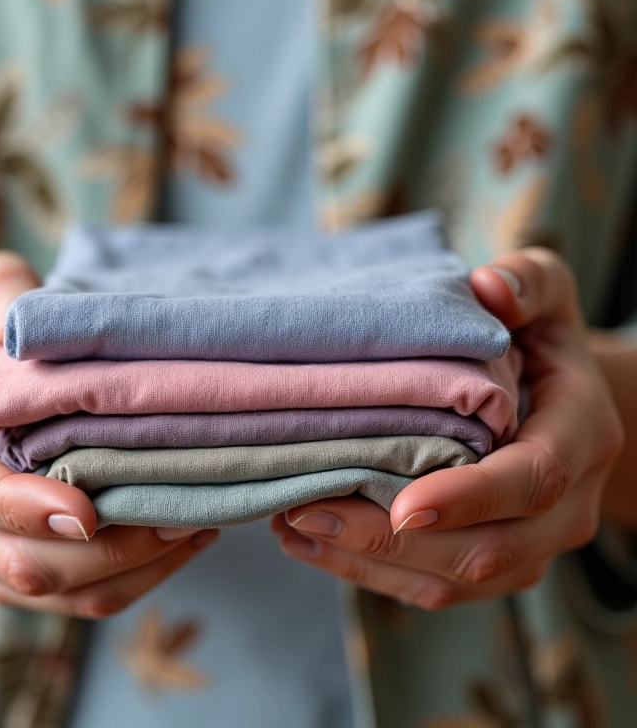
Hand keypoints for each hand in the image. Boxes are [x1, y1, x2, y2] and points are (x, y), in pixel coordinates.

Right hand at [0, 252, 217, 616]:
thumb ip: (5, 296)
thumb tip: (44, 318)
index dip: (22, 507)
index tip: (85, 511)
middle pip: (11, 559)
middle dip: (99, 551)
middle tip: (176, 515)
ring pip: (50, 592)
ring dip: (126, 571)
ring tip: (192, 527)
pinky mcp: (13, 565)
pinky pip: (72, 599)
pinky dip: (132, 579)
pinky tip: (181, 538)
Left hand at [273, 248, 623, 608]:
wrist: (562, 401)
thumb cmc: (543, 338)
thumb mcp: (545, 293)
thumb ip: (525, 283)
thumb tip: (488, 286)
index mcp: (579, 436)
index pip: (533, 480)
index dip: (469, 499)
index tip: (402, 508)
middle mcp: (565, 508)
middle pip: (486, 551)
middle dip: (393, 542)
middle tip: (309, 513)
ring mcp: (530, 546)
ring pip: (453, 582)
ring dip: (368, 564)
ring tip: (292, 527)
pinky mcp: (494, 563)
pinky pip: (435, 588)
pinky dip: (371, 573)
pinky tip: (312, 543)